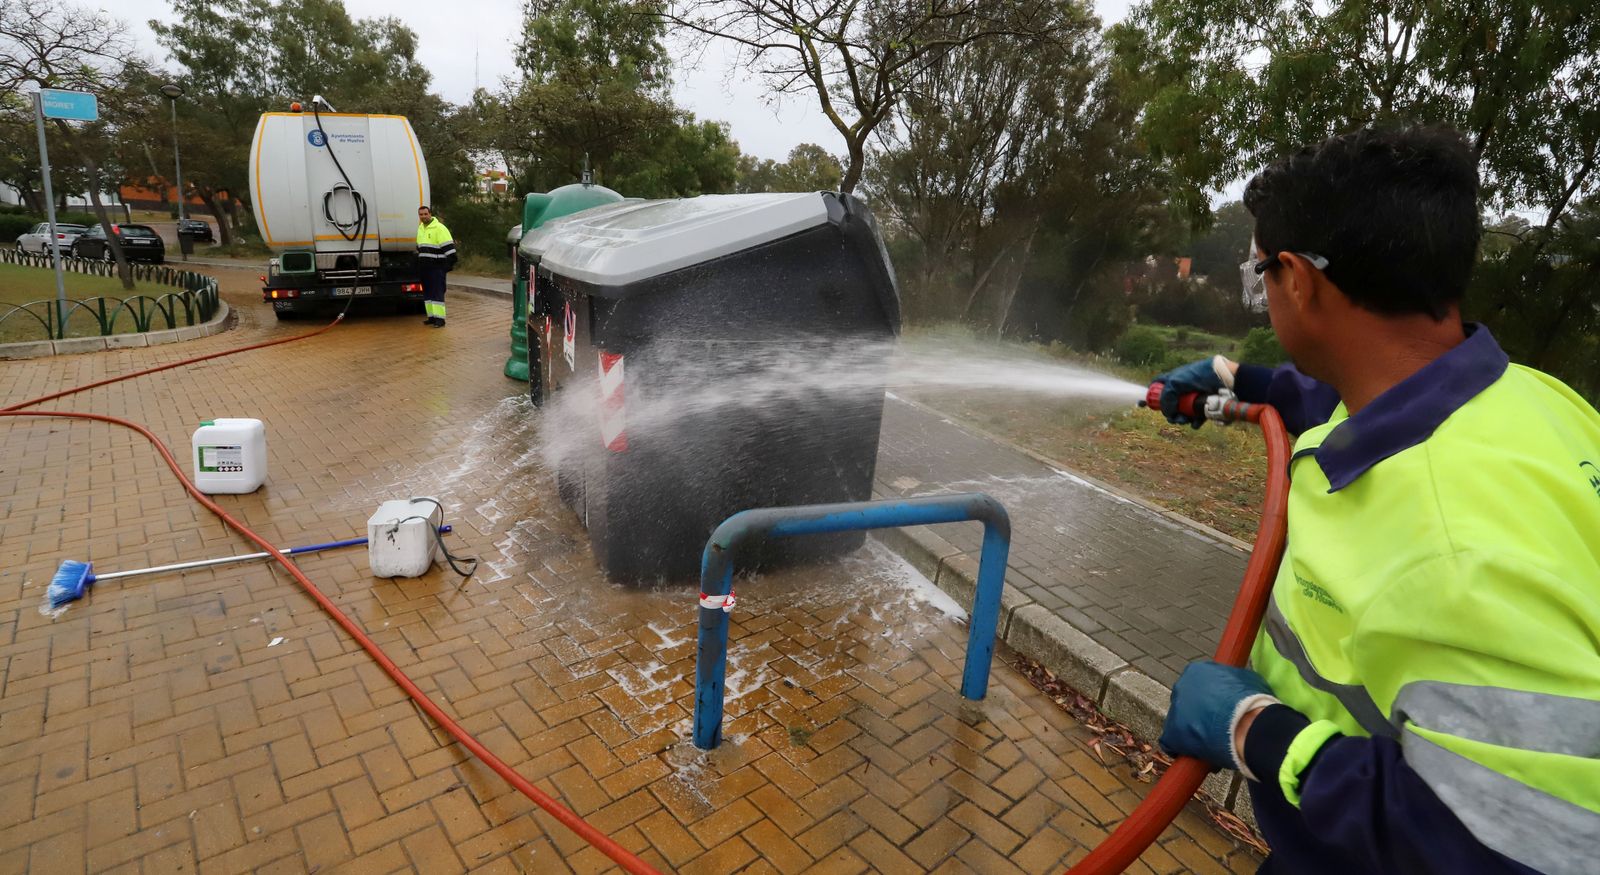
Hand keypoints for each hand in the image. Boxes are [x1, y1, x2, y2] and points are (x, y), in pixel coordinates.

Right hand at [1153, 357, 1224, 428]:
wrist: (1226, 379)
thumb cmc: (1200, 375)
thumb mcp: (1177, 382)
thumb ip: (1166, 396)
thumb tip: (1166, 412)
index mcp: (1174, 379)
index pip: (1157, 387)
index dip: (1150, 396)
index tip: (1143, 405)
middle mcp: (1183, 389)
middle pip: (1169, 405)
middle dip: (1170, 413)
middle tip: (1174, 417)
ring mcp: (1193, 397)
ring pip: (1182, 413)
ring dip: (1182, 419)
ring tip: (1187, 420)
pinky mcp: (1205, 405)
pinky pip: (1196, 417)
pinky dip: (1195, 422)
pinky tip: (1197, 423)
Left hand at [1158, 659, 1276, 771]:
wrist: (1247, 725)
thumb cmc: (1251, 701)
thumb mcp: (1245, 679)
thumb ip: (1232, 680)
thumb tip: (1236, 687)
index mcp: (1196, 671)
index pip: (1197, 685)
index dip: (1208, 700)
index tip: (1218, 709)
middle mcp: (1181, 687)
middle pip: (1186, 702)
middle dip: (1198, 714)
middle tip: (1215, 726)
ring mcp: (1174, 710)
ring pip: (1180, 722)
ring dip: (1193, 731)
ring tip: (1212, 743)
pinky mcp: (1172, 734)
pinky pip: (1172, 743)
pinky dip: (1183, 749)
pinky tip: (1198, 755)